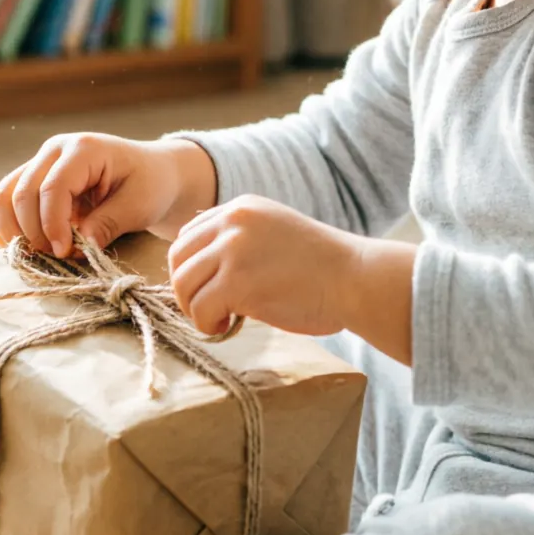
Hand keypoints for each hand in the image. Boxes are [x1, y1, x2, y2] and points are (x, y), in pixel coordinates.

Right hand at [0, 133, 214, 256]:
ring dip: (13, 231)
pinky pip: (5, 202)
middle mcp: (54, 150)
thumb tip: (74, 247)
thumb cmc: (150, 184)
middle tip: (56, 258)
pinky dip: (7, 227)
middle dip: (34, 232)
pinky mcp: (34, 179)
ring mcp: (40, 163)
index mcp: (84, 149)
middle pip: (22, 193)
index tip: (65, 252)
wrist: (153, 173)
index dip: (53, 224)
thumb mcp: (139, 205)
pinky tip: (24, 248)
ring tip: (38, 255)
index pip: (53, 187)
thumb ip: (107, 224)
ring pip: (4, 196)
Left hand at [166, 195, 376, 340]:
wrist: (355, 278)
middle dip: (187, 289)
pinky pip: (200, 309)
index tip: (208, 288)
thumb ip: (241, 240)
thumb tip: (204, 267)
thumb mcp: (276, 233)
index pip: (189, 234)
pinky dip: (208, 324)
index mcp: (242, 207)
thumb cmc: (324, 267)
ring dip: (196, 309)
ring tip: (220, 319)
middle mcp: (233, 222)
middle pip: (177, 258)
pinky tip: (229, 326)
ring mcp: (233, 250)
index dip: (192, 267)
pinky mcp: (236, 282)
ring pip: (183, 285)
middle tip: (209, 309)